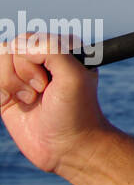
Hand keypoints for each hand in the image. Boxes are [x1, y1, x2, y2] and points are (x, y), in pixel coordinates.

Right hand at [0, 32, 110, 175]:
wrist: (66, 146)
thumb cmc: (76, 111)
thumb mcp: (73, 75)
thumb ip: (52, 50)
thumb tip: (19, 43)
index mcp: (62, 49)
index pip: (30, 38)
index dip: (32, 58)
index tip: (47, 82)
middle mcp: (42, 60)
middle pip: (11, 48)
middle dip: (23, 72)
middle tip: (41, 91)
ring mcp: (23, 76)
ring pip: (0, 62)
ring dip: (11, 83)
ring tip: (30, 99)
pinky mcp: (8, 93)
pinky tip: (12, 103)